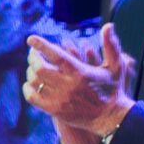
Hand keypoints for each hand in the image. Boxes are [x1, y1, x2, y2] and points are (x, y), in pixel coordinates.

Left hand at [23, 25, 134, 140]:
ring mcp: (60, 99)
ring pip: (35, 82)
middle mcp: (68, 86)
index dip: (41, 45)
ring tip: (32, 66)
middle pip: (41, 68)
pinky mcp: (55, 110)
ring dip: (30, 71)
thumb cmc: (113, 89)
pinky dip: (27, 89)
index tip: (31, 39)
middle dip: (33, 57)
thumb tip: (108, 25)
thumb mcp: (116, 65)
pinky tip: (30, 83)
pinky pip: (33, 99)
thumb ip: (111, 45)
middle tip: (32, 52)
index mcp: (81, 72)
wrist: (109, 118)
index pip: (56, 55)